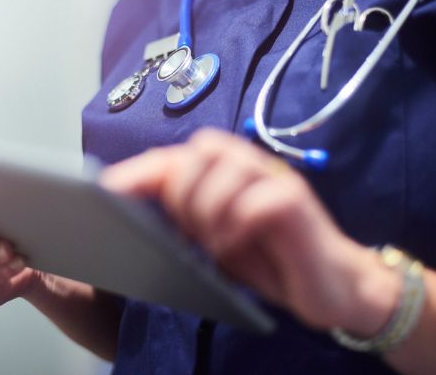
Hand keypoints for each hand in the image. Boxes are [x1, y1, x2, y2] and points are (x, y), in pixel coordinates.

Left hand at [100, 129, 399, 334]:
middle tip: (190, 231)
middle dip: (181, 192)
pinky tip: (234, 247)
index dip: (138, 172)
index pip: (174, 158)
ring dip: (208, 208)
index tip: (105, 191)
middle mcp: (250, 164)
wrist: (330, 285)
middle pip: (198, 151)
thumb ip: (186, 217)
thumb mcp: (216, 238)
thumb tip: (136, 214)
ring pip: (223, 165)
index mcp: (226, 170)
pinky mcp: (297, 201)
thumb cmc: (268, 259)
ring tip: (213, 243)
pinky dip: (237, 224)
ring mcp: (275, 178)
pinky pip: (258, 199)